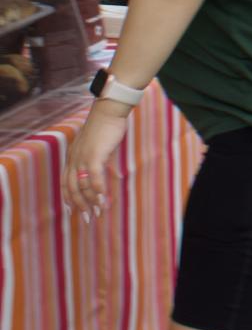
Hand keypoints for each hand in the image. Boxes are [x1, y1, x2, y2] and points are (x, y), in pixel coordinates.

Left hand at [62, 101, 132, 219]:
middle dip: (81, 206)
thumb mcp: (98, 146)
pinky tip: (104, 199)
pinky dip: (99, 190)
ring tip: (100, 213)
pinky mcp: (94, 156)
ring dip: (91, 202)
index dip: (69, 199)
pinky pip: (94, 178)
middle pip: (72, 189)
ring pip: (83, 186)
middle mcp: (73, 160)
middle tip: (89, 219)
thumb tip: (104, 172)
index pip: (65, 183)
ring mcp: (82, 158)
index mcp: (72, 157)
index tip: (75, 212)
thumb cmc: (106, 126)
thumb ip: (98, 160)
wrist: (109, 110)